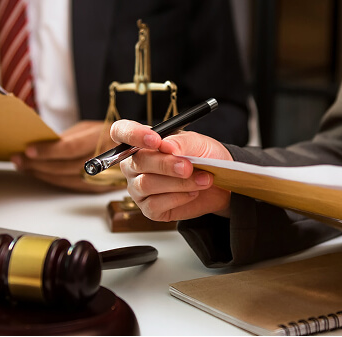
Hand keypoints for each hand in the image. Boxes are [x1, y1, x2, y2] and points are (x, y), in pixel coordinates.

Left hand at [11, 120, 119, 192]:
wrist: (139, 150)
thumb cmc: (110, 134)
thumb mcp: (90, 128)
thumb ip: (69, 137)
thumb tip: (42, 144)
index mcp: (105, 137)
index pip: (71, 147)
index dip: (48, 151)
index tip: (28, 150)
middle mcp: (107, 158)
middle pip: (66, 166)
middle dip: (38, 164)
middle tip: (18, 159)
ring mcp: (106, 175)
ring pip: (67, 179)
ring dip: (42, 174)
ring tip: (23, 167)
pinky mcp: (101, 187)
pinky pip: (73, 186)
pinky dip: (54, 180)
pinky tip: (40, 175)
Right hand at [109, 119, 232, 220]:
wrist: (220, 183)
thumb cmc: (204, 158)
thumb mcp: (198, 143)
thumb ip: (180, 142)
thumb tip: (165, 146)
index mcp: (141, 142)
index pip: (121, 131)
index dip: (132, 134)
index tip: (155, 140)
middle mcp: (134, 165)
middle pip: (137, 161)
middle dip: (165, 164)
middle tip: (188, 166)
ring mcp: (138, 188)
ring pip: (146, 184)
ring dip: (178, 182)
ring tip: (201, 179)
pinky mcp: (148, 208)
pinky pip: (154, 204)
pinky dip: (178, 198)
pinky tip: (192, 193)